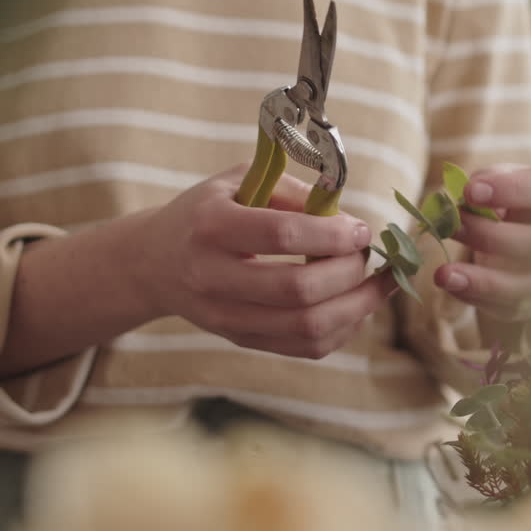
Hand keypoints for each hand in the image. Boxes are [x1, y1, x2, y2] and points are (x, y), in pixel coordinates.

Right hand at [134, 166, 395, 358]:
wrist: (154, 263)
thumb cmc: (208, 213)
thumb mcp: (239, 183)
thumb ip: (292, 192)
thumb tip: (347, 220)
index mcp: (211, 226)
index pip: (281, 235)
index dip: (332, 235)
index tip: (360, 229)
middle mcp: (213, 276)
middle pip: (297, 289)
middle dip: (348, 273)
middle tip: (365, 255)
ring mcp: (225, 316)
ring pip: (306, 327)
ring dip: (356, 307)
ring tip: (376, 284)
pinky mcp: (240, 339)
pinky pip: (304, 347)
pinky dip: (342, 329)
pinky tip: (355, 307)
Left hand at [433, 166, 530, 320]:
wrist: (519, 236)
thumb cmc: (513, 201)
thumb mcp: (503, 181)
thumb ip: (490, 180)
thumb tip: (470, 193)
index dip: (513, 190)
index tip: (470, 191)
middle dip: (494, 237)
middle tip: (454, 226)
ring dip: (485, 280)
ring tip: (444, 272)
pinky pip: (515, 309)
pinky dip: (479, 297)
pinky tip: (453, 285)